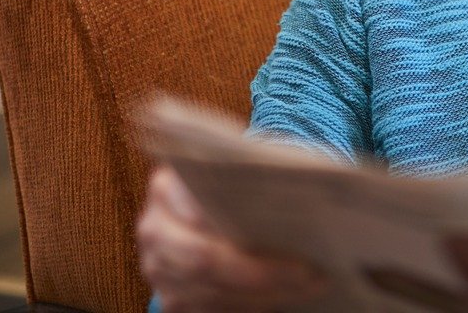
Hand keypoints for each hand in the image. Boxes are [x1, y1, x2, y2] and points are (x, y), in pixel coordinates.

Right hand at [136, 165, 327, 311]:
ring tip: (311, 285)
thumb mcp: (245, 168)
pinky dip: (252, 307)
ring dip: (265, 295)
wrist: (214, 206)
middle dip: (262, 272)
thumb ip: (259, 172)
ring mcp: (157, 267)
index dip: (242, 224)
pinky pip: (208, 311)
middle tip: (313, 273)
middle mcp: (154, 228)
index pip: (201, 210)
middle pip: (204, 259)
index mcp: (168, 186)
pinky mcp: (170, 298)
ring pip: (209, 292)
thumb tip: (308, 185)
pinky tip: (286, 296)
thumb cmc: (240, 184)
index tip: (295, 233)